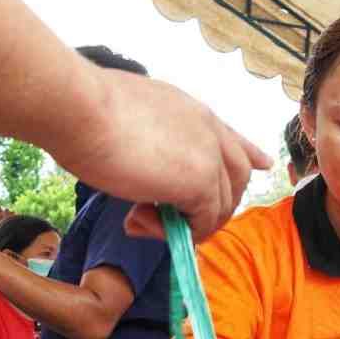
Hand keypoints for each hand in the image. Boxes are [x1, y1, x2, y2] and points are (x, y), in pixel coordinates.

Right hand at [56, 68, 269, 241]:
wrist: (77, 106)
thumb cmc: (85, 110)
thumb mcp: (131, 119)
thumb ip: (151, 144)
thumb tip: (146, 178)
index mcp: (193, 111)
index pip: (233, 138)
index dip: (248, 155)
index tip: (262, 164)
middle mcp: (209, 130)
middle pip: (236, 178)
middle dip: (211, 205)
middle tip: (165, 216)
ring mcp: (209, 156)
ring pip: (222, 206)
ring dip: (187, 222)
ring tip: (143, 218)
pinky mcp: (199, 182)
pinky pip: (203, 222)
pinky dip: (177, 232)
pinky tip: (142, 221)